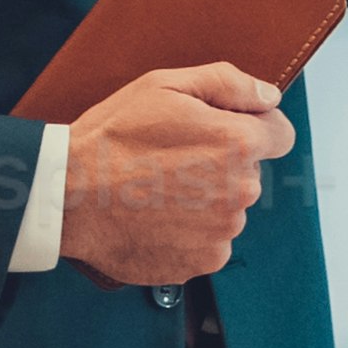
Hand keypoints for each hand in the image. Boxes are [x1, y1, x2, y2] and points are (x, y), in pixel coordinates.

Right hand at [62, 61, 293, 287]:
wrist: (67, 196)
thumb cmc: (111, 138)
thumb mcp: (165, 85)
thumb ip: (230, 85)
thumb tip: (270, 97)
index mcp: (238, 144)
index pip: (280, 136)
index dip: (250, 128)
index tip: (218, 132)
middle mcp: (240, 191)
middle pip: (249, 173)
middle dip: (221, 165)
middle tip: (171, 160)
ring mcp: (222, 231)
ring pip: (227, 209)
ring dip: (203, 201)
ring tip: (156, 191)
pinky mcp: (202, 262)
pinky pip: (209, 242)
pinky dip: (188, 233)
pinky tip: (155, 218)